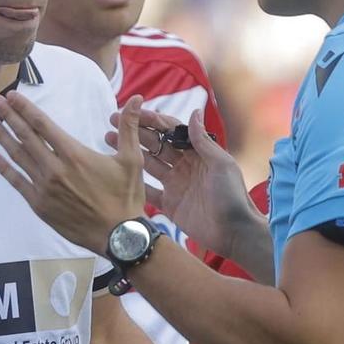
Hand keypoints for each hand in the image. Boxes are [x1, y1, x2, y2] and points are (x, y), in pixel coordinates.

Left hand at [0, 93, 147, 249]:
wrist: (118, 236)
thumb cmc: (126, 197)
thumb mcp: (132, 159)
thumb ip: (130, 127)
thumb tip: (137, 99)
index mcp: (74, 153)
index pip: (43, 124)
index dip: (25, 108)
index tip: (11, 96)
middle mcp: (55, 168)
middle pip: (26, 136)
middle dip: (8, 116)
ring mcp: (44, 187)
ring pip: (18, 156)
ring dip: (2, 137)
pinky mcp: (40, 205)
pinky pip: (17, 182)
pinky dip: (4, 168)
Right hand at [121, 104, 255, 257]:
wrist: (234, 232)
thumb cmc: (232, 195)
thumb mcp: (221, 164)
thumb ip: (203, 141)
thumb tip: (193, 111)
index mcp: (197, 154)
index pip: (171, 131)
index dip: (152, 120)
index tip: (133, 111)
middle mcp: (184, 167)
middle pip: (156, 145)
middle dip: (135, 132)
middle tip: (113, 121)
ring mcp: (175, 185)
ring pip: (148, 164)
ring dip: (130, 152)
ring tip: (109, 140)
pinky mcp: (170, 205)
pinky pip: (148, 192)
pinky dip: (134, 183)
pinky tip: (118, 172)